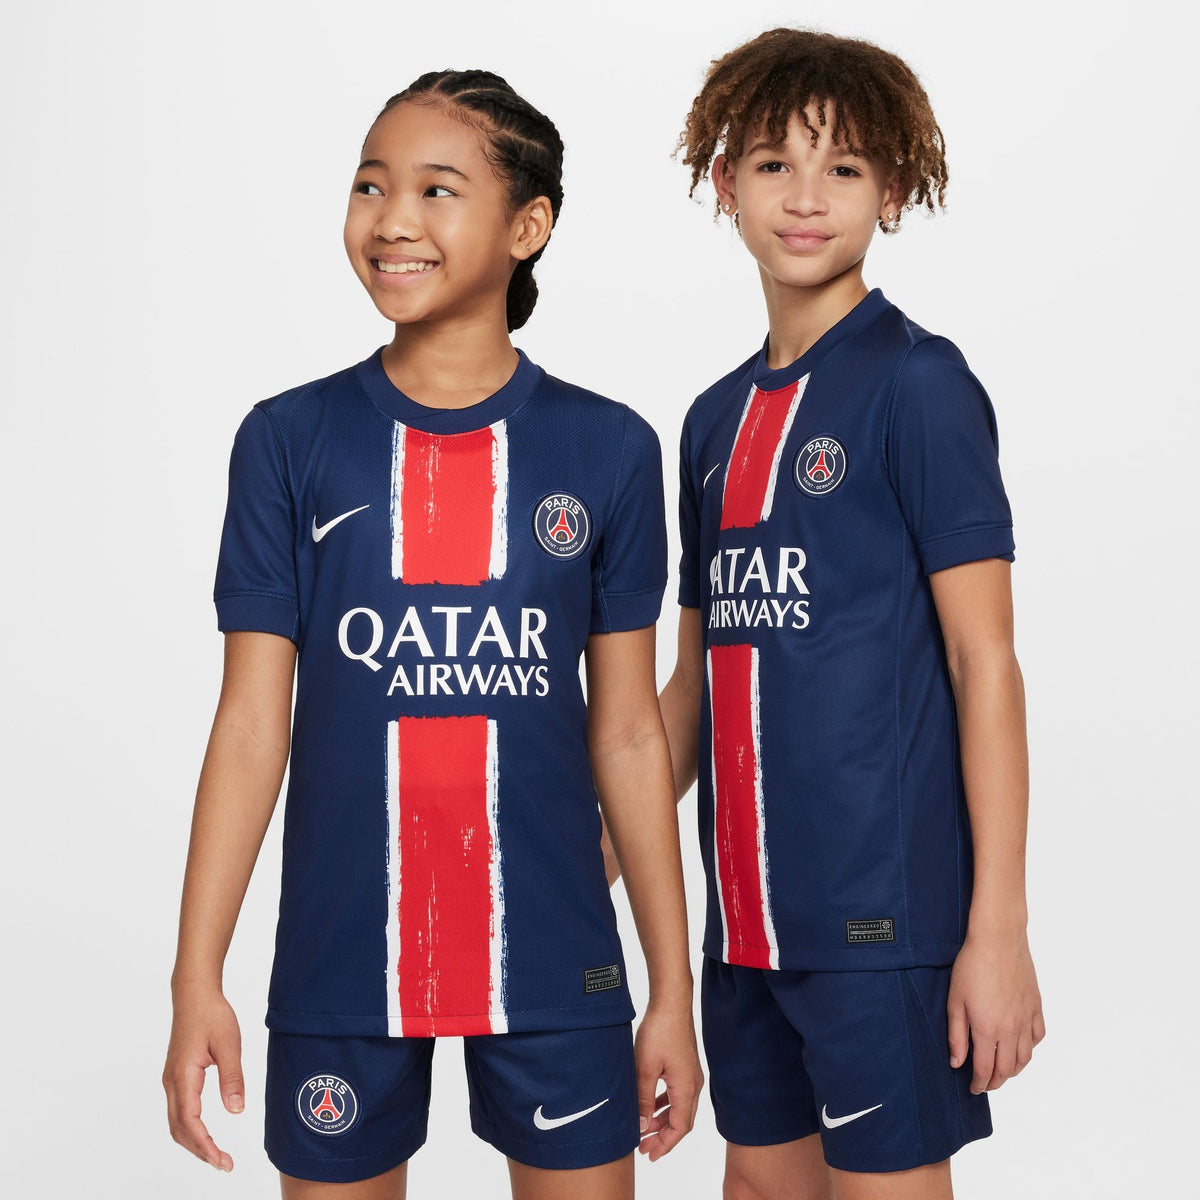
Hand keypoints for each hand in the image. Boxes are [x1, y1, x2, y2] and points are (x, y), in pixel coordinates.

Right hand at [163, 985, 244, 1170]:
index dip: (204, 1146)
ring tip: (217, 1156)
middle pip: (179, 1129)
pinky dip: (190, 1129)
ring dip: (194, 1142)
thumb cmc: (212, 1014)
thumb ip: (232, 1077)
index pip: (190, 1122)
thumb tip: (236, 1111)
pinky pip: (179, 1112)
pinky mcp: (176, 1077)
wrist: (194, 994)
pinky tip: (205, 1135)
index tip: (221, 1161)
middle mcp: (171, 1083)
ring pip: (177, 1123)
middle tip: (224, 1165)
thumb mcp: (229, 1043)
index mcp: (183, 1076)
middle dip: (200, 1151)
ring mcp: (171, 1081)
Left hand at [634, 1002, 703, 1160]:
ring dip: (664, 1121)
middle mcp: (693, 1084)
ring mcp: (691, 1075)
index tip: (649, 1154)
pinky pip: (677, 1094)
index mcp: (686, 1088)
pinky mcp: (685, 1066)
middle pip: (681, 1121)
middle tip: (644, 1148)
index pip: (679, 1128)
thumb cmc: (659, 1032)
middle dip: (663, 1137)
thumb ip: (643, 1100)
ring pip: (679, 1108)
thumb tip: (642, 1127)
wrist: (671, 1003)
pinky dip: (665, 1105)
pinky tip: (652, 1106)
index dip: (665, 1145)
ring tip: (645, 1131)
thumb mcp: (645, 1068)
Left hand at [948, 927, 1044, 1093]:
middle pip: (1007, 1069)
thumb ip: (957, 1035)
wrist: (998, 940)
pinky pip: (1038, 1036)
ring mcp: (1027, 1018)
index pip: (986, 1069)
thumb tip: (957, 1063)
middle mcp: (1011, 1029)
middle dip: (996, 1081)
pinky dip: (1030, 1048)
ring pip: (1025, 1057)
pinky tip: (1021, 1047)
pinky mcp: (1036, 1006)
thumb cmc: (972, 966)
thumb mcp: (955, 1001)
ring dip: (1014, 1070)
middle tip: (986, 1084)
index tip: (974, 1088)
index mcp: (988, 1029)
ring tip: (1003, 1071)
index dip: (980, 1083)